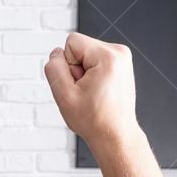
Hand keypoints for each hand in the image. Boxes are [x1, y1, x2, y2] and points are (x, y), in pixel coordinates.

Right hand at [44, 32, 141, 150]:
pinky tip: (98, 92)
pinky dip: (92, 76)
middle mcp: (119, 52)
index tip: (78, 85)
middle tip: (85, 92)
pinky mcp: (121, 65)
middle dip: (76, 69)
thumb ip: (54, 69)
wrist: (115, 134)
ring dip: (84, 74)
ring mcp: (122, 58)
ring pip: (87, 55)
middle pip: (80, 48)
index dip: (67, 64)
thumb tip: (55, 54)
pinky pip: (96, 62)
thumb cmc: (95, 120)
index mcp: (108, 56)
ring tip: (92, 93)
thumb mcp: (64, 96)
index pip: (71, 42)